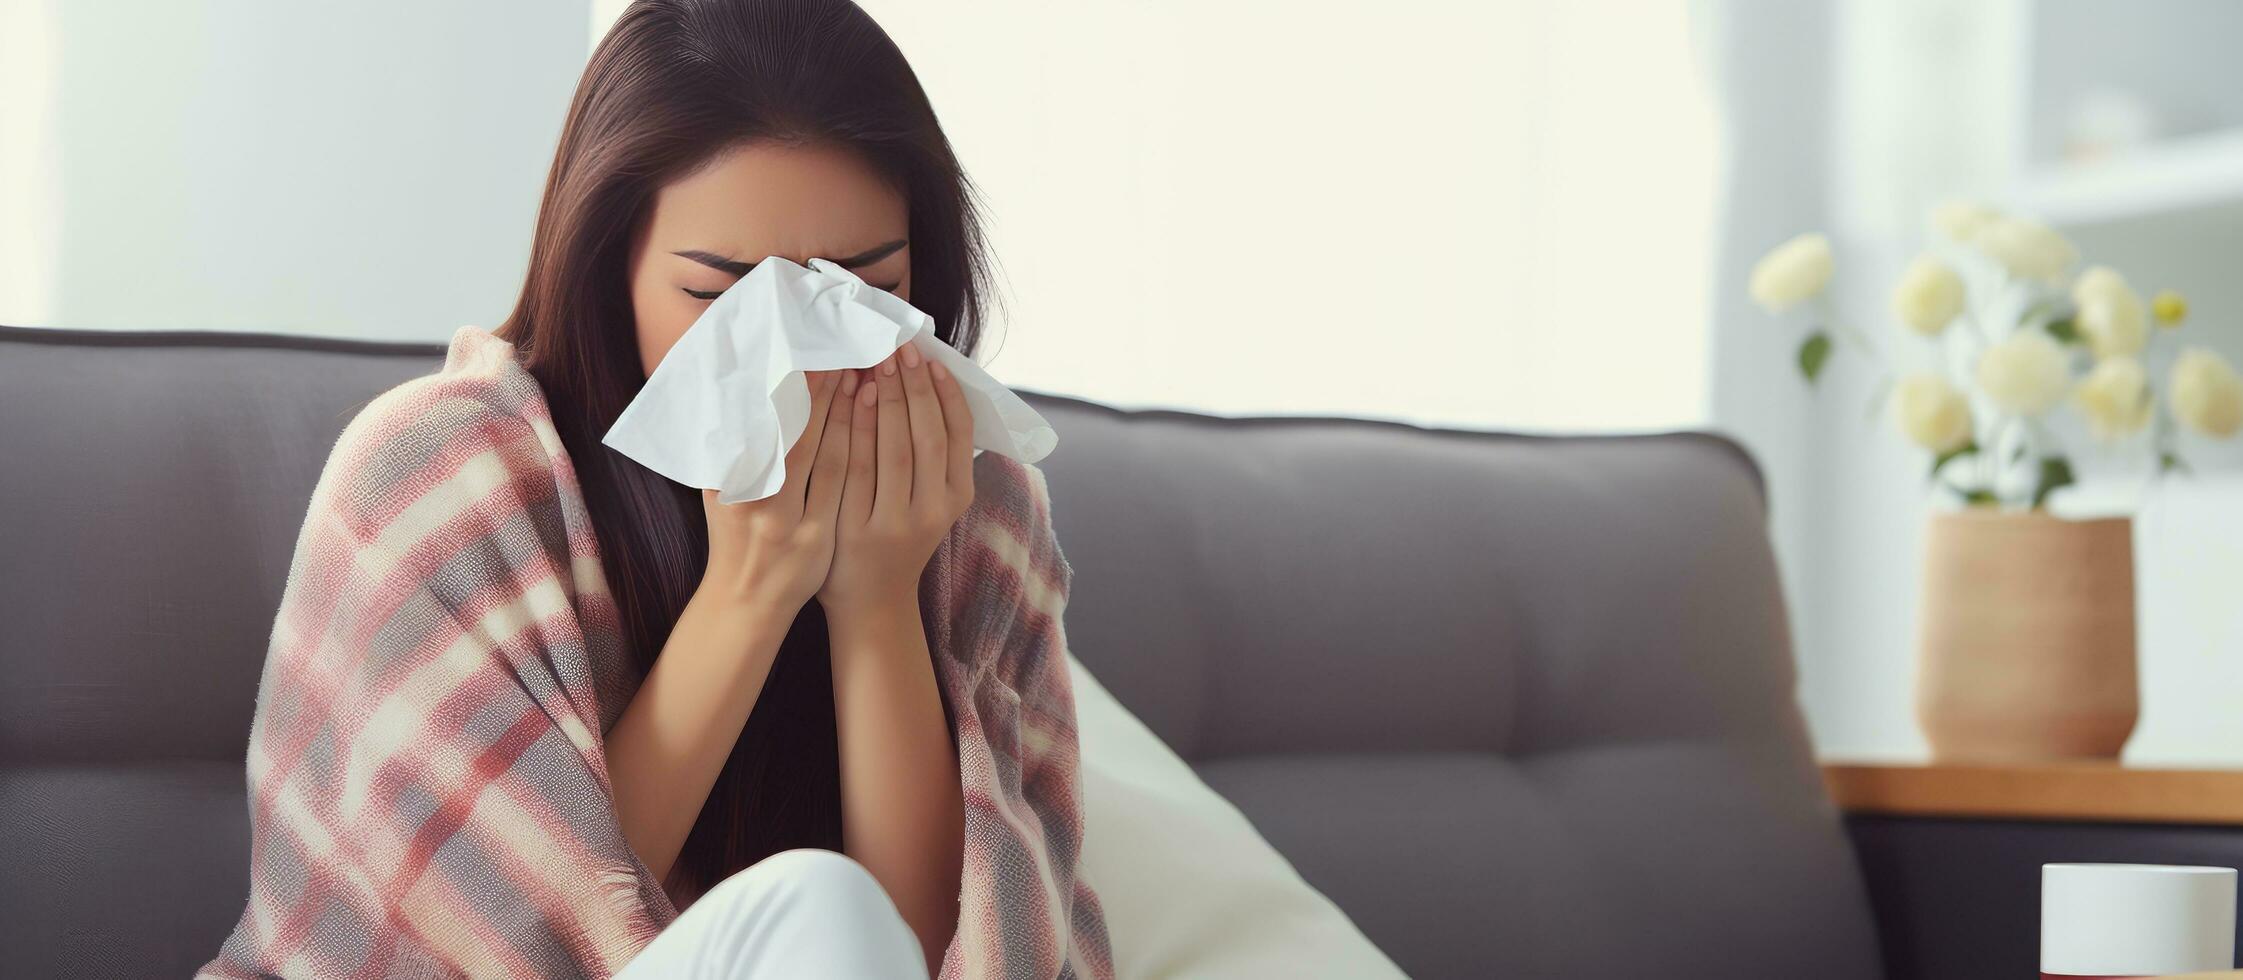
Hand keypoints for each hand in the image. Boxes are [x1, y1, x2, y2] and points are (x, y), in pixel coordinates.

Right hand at [698, 368, 855, 615]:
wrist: (746, 601)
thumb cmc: (734, 536)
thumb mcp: (721, 491)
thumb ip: (733, 450)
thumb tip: (742, 393)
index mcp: (732, 481)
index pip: (771, 425)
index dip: (795, 391)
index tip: (814, 359)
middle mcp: (759, 501)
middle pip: (801, 435)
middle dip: (826, 393)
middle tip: (846, 355)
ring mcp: (790, 522)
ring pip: (829, 456)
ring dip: (850, 414)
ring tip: (865, 378)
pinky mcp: (818, 538)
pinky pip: (845, 486)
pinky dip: (859, 450)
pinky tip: (872, 422)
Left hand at [817, 340, 976, 614]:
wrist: (871, 602)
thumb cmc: (897, 539)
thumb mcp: (930, 503)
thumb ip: (933, 459)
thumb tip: (929, 390)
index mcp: (956, 498)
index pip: (959, 435)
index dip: (947, 394)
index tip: (933, 360)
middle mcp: (933, 511)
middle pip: (926, 436)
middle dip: (913, 387)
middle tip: (899, 349)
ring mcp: (896, 523)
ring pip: (894, 449)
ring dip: (885, 400)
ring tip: (876, 364)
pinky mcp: (859, 530)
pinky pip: (856, 468)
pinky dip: (855, 427)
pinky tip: (851, 398)